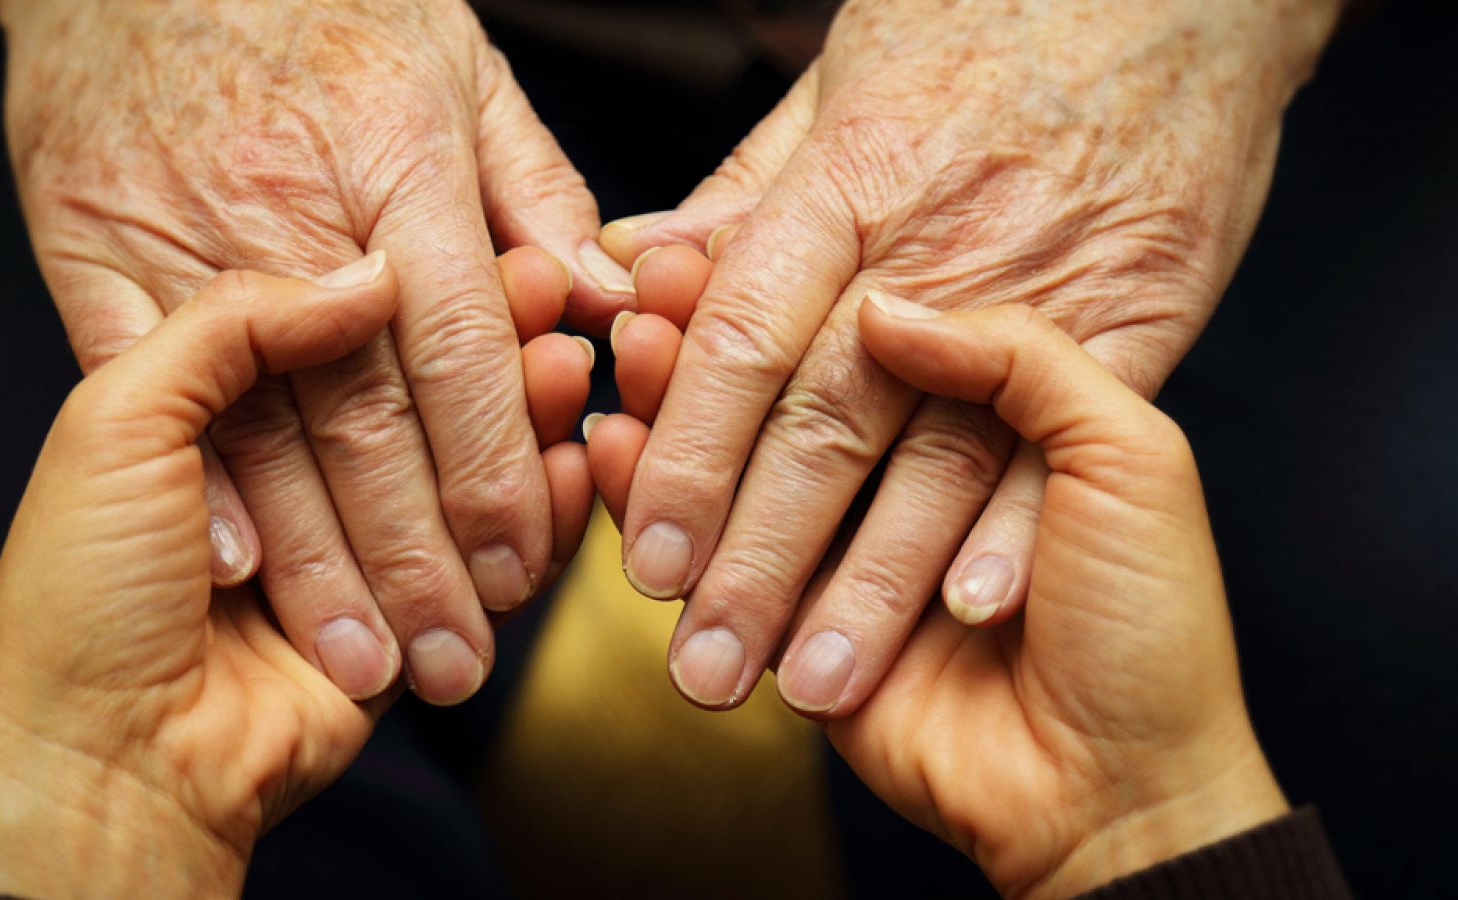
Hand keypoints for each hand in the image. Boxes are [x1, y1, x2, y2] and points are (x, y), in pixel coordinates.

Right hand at [0, 0, 626, 703]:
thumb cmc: (320, 8)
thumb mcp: (458, 71)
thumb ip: (534, 191)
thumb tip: (598, 296)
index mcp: (399, 161)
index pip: (461, 347)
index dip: (494, 468)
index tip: (520, 561)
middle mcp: (295, 208)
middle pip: (367, 412)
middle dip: (417, 552)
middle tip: (455, 654)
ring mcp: (185, 233)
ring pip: (263, 423)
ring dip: (319, 559)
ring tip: (365, 656)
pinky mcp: (95, 251)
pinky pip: (144, 383)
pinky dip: (198, 479)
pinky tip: (244, 568)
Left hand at [0, 257, 593, 896]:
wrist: (111, 759)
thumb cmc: (84, 595)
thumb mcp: (117, 423)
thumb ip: (231, 327)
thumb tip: (365, 281)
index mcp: (225, 401)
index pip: (347, 323)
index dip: (424, 286)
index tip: (491, 254)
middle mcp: (302, 461)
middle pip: (423, 388)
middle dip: (492, 350)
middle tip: (556, 307)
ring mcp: (367, 539)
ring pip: (469, 461)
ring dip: (527, 420)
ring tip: (570, 372)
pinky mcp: (418, 609)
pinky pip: (499, 554)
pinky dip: (543, 512)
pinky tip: (574, 466)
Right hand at [592, 291, 1287, 896]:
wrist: (1128, 789)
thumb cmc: (1153, 623)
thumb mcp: (1131, 459)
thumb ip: (1018, 360)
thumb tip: (885, 312)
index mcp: (987, 406)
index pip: (860, 329)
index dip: (797, 296)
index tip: (707, 265)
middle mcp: (908, 464)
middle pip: (788, 393)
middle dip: (712, 354)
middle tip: (640, 316)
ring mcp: (848, 545)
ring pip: (741, 465)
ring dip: (673, 420)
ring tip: (618, 374)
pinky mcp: (801, 618)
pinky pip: (712, 552)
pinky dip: (650, 506)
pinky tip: (607, 457)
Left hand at [596, 0, 1341, 712]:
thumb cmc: (983, 33)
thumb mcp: (838, 91)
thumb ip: (738, 198)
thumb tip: (631, 270)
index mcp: (847, 186)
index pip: (743, 340)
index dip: (689, 455)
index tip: (648, 557)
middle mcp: (934, 247)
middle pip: (826, 423)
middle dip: (757, 558)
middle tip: (702, 664)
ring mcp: (1039, 288)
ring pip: (937, 455)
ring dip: (870, 582)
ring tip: (812, 681)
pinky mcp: (1133, 319)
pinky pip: (1066, 434)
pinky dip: (1018, 524)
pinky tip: (970, 609)